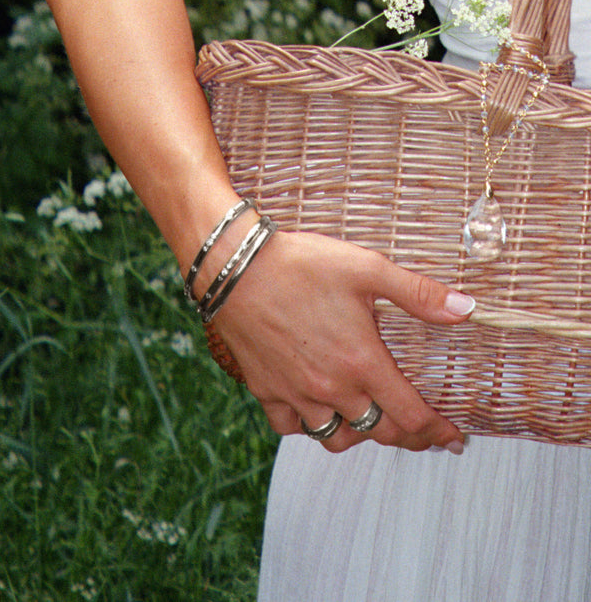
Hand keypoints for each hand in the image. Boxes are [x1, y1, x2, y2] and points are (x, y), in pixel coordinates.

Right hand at [210, 230, 473, 453]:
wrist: (236, 267)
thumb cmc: (302, 264)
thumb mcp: (367, 268)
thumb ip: (418, 293)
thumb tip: (467, 309)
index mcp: (361, 361)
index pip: (410, 415)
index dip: (437, 431)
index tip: (452, 437)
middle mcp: (331, 387)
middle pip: (378, 432)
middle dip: (408, 437)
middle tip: (422, 432)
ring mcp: (295, 393)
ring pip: (335, 438)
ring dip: (360, 435)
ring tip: (371, 421)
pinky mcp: (266, 389)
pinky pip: (291, 428)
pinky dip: (309, 427)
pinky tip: (318, 409)